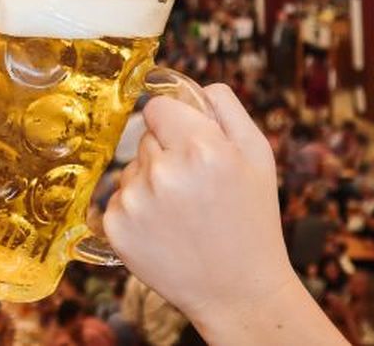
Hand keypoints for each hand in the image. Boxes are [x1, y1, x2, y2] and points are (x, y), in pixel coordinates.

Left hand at [103, 85, 343, 345]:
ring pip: (130, 170)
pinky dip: (135, 212)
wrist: (238, 290)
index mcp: (202, 148)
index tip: (187, 144)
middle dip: (166, 156)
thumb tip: (189, 82)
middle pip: (145, 139)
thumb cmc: (251, 219)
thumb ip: (224, 108)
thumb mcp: (258, 156)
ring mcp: (135, 202)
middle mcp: (164, 173)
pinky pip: (116, 199)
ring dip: (150, 184)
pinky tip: (163, 230)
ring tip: (182, 214)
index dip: (173, 124)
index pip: (157, 108)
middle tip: (196, 190)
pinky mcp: (116, 228)